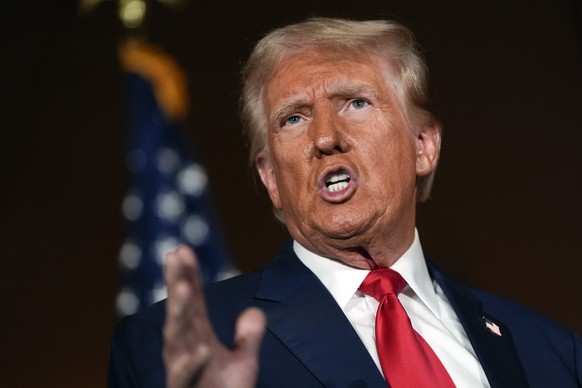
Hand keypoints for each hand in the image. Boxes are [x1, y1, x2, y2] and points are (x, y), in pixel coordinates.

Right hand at [163, 246, 265, 387]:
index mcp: (197, 338)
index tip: (182, 250)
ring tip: (185, 289)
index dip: (188, 276)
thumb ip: (247, 336)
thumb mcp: (243, 363)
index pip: (193, 302)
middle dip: (178, 283)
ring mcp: (183, 370)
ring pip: (178, 338)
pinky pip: (188, 376)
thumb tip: (255, 311)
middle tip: (175, 256)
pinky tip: (201, 348)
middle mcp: (185, 350)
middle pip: (181, 312)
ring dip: (180, 314)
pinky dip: (193, 363)